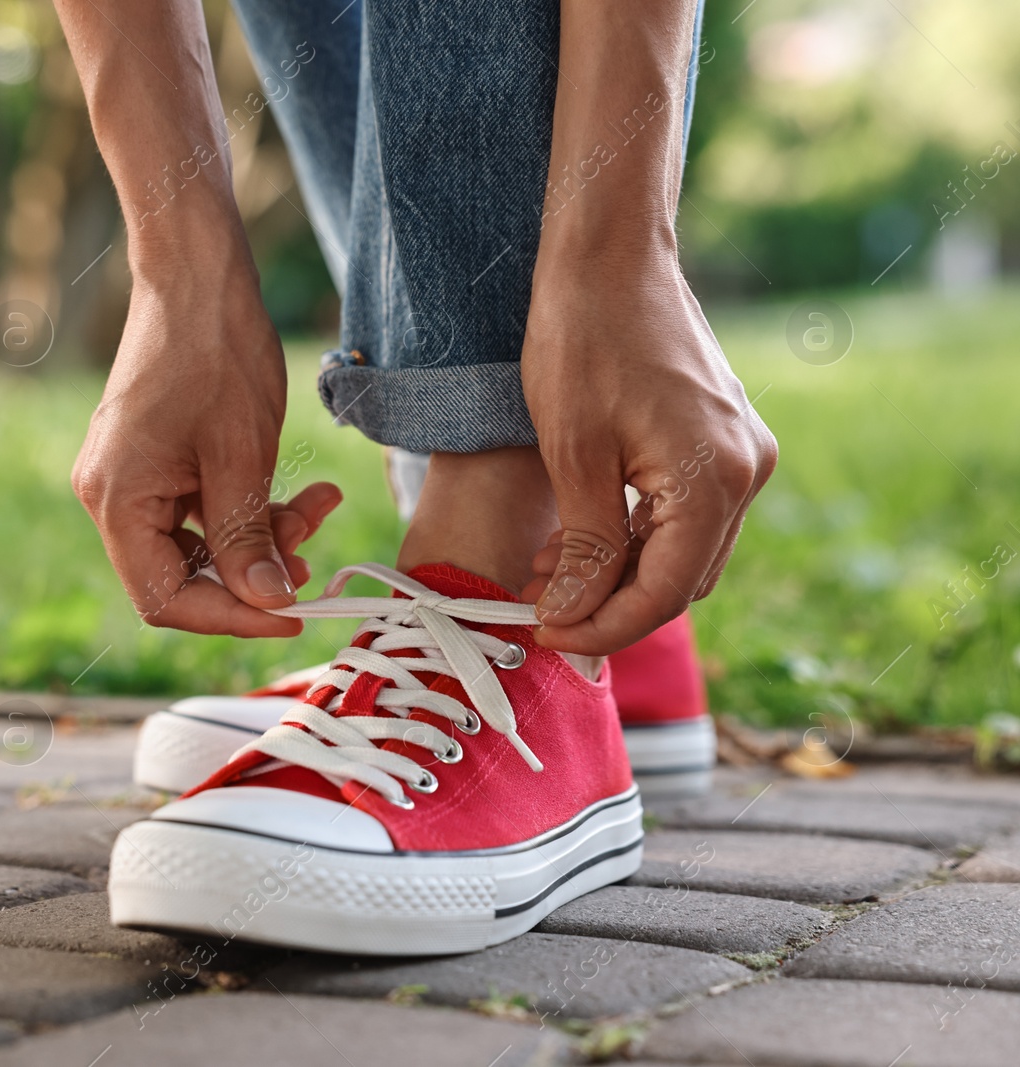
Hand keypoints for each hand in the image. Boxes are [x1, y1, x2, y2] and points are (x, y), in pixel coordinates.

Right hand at [72, 271, 341, 636]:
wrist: (197, 271)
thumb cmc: (215, 350)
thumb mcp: (241, 454)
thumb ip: (248, 537)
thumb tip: (265, 603)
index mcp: (116, 500)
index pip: (164, 597)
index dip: (230, 616)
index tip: (292, 614)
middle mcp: (111, 495)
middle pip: (182, 574)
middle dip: (253, 572)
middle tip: (313, 556)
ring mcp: (132, 477)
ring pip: (201, 542)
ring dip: (262, 536)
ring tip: (317, 507)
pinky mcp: (155, 461)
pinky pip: (202, 509)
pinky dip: (250, 509)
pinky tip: (301, 492)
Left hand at [519, 246, 777, 654]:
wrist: (608, 255)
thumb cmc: (583, 340)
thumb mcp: (573, 454)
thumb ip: (583, 547)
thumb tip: (571, 619)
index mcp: (716, 480)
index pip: (663, 594)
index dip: (602, 626)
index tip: (545, 636)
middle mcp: (746, 472)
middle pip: (680, 579)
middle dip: (609, 603)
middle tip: (540, 604)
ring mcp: (740, 454)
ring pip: (682, 551)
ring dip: (619, 573)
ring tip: (548, 572)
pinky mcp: (722, 439)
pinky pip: (683, 513)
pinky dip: (634, 536)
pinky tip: (578, 536)